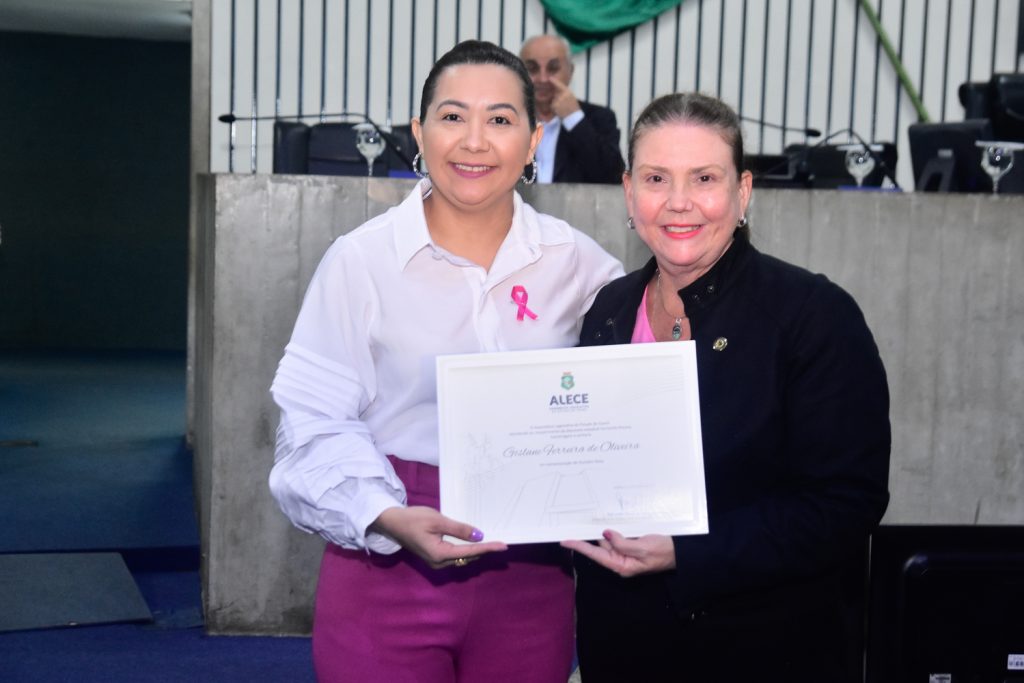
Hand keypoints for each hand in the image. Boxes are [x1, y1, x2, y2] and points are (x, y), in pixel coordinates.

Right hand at [370, 506, 506, 568]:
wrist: (392, 522)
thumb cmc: (413, 519)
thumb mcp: (438, 521)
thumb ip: (459, 529)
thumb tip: (479, 535)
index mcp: (440, 554)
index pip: (470, 551)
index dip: (488, 548)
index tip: (503, 546)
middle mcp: (439, 563)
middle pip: (467, 557)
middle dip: (484, 551)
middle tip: (500, 544)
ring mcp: (435, 562)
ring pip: (461, 558)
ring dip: (476, 551)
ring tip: (491, 544)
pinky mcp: (433, 557)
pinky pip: (454, 556)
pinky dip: (465, 550)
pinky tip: (473, 543)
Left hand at [550, 78, 581, 119]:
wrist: (574, 116)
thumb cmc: (573, 107)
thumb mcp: (571, 97)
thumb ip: (564, 93)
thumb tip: (556, 90)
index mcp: (567, 92)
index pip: (559, 84)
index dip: (554, 81)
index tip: (550, 78)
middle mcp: (562, 94)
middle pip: (555, 93)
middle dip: (556, 97)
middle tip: (563, 104)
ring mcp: (558, 100)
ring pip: (553, 100)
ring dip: (555, 104)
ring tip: (562, 108)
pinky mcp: (555, 106)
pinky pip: (552, 106)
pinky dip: (554, 108)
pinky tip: (559, 111)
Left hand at [562, 530, 675, 576]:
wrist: (680, 551)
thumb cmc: (664, 551)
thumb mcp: (644, 548)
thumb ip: (623, 543)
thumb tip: (605, 534)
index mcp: (622, 565)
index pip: (596, 555)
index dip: (579, 547)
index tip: (565, 541)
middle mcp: (620, 561)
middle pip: (599, 547)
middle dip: (589, 534)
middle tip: (576, 521)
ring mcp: (625, 553)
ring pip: (607, 540)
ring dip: (602, 529)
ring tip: (592, 517)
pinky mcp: (630, 546)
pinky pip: (617, 537)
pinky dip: (612, 530)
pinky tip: (608, 521)